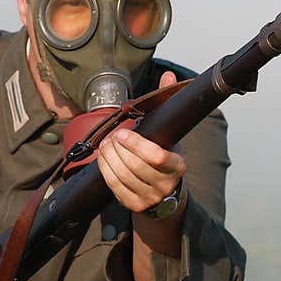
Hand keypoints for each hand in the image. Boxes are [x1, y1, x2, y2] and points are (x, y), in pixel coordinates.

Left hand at [97, 71, 185, 212]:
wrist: (163, 192)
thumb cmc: (163, 155)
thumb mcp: (168, 132)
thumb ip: (165, 104)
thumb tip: (168, 75)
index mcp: (177, 166)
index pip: (157, 157)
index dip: (136, 144)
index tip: (122, 132)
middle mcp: (165, 185)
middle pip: (135, 166)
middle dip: (118, 149)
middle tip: (112, 136)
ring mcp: (150, 198)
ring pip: (123, 176)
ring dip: (109, 157)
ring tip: (106, 144)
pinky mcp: (134, 205)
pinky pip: (114, 186)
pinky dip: (105, 169)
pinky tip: (103, 157)